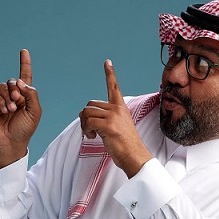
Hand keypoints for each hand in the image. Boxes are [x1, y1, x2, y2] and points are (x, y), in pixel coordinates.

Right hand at [0, 49, 41, 167]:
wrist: (10, 143)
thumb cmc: (24, 130)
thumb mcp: (35, 112)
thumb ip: (31, 94)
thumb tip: (19, 81)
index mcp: (25, 96)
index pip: (25, 76)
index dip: (24, 63)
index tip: (24, 51)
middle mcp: (13, 96)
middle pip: (12, 80)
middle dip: (15, 88)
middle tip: (17, 100)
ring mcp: (1, 100)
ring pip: (2, 86)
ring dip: (8, 97)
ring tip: (12, 110)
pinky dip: (0, 101)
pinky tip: (5, 111)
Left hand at [79, 60, 152, 177]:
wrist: (134, 156)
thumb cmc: (125, 145)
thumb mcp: (118, 126)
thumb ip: (107, 117)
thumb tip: (87, 115)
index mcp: (121, 107)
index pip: (114, 87)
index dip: (110, 74)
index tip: (107, 62)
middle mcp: (117, 108)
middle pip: (90, 104)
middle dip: (85, 117)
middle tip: (89, 130)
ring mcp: (113, 116)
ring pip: (87, 113)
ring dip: (84, 125)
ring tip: (91, 134)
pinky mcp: (108, 125)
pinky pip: (88, 122)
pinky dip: (86, 130)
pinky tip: (92, 137)